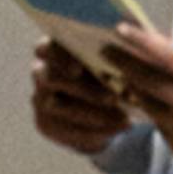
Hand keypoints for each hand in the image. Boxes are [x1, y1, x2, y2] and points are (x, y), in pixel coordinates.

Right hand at [29, 38, 123, 160]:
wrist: (102, 103)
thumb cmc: (112, 68)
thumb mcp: (117, 57)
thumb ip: (117, 50)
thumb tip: (132, 42)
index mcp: (53, 47)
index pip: (45, 48)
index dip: (59, 58)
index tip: (78, 69)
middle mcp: (41, 72)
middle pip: (51, 78)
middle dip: (83, 89)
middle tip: (114, 98)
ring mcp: (40, 99)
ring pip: (58, 107)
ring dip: (92, 113)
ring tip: (125, 117)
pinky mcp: (45, 123)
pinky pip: (66, 130)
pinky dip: (96, 130)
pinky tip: (120, 128)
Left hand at [96, 22, 172, 173]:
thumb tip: (162, 48)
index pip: (168, 58)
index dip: (142, 42)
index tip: (120, 28)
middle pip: (147, 82)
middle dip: (123, 65)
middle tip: (103, 50)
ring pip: (147, 105)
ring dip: (134, 90)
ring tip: (121, 75)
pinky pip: (160, 127)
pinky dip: (156, 114)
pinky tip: (155, 106)